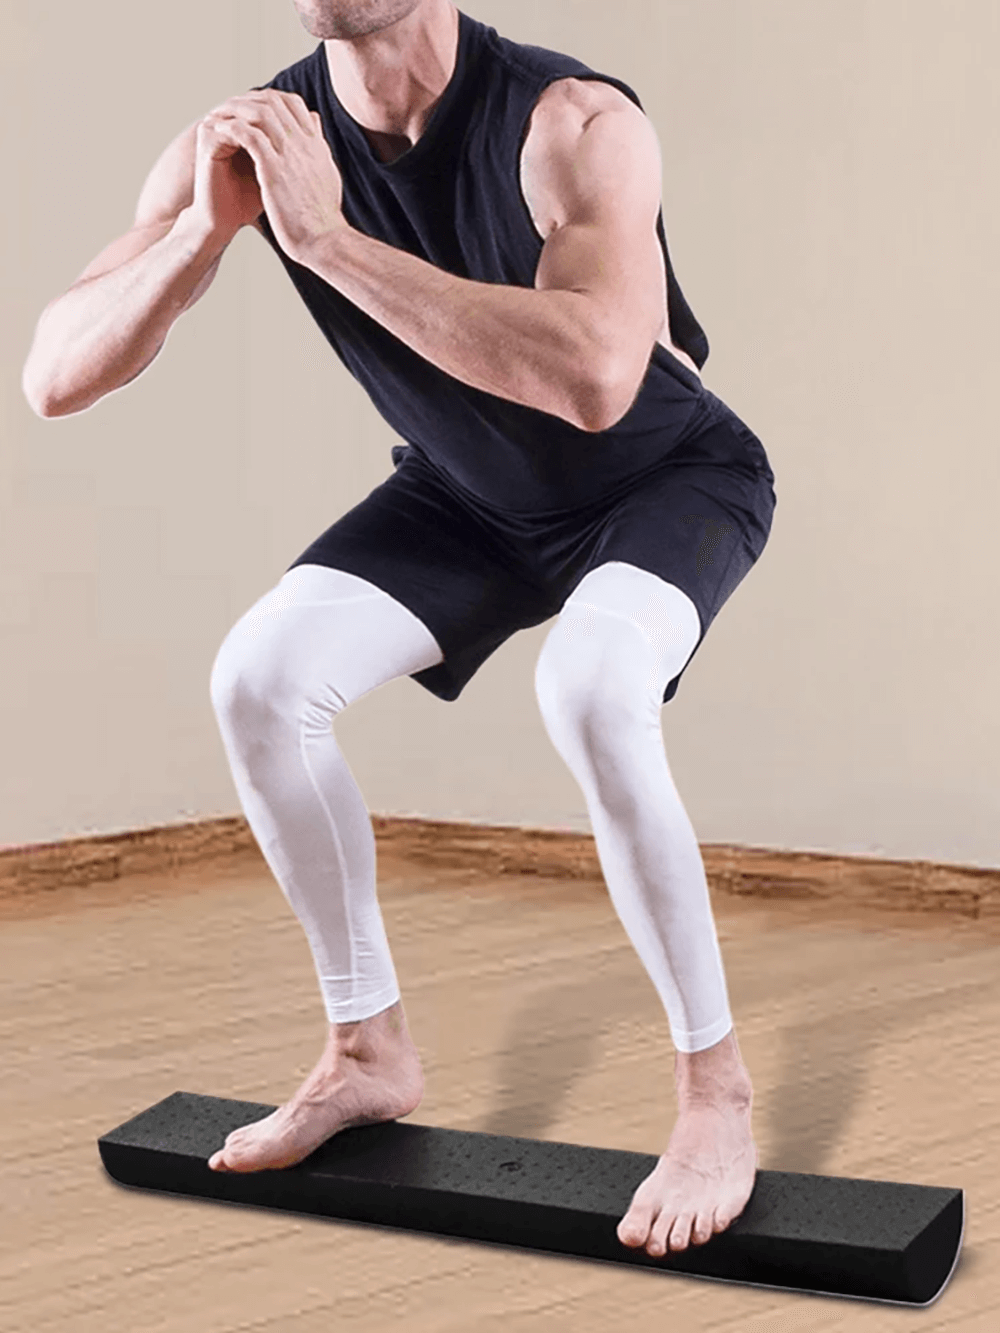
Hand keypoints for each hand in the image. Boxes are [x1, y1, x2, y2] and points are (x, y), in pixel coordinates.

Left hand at [198, 90, 345, 262]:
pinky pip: (249, 136)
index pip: (292, 103)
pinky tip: (217, 132)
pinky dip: (231, 128)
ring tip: (216, 117)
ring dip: (235, 111)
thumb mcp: (327, 176)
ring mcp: (290, 155)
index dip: (268, 100)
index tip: (248, 109)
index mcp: (315, 145)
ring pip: (260, 112)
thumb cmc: (324, 219)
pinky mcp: (274, 171)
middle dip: (246, 100)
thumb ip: (319, 149)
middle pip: (274, 101)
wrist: (326, 242)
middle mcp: (304, 144)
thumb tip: (315, 126)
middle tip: (226, 108)